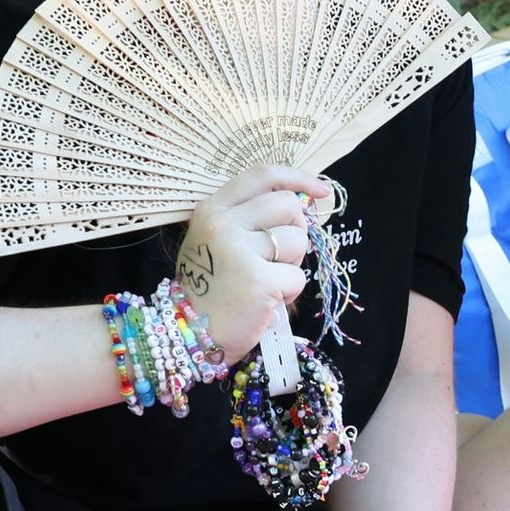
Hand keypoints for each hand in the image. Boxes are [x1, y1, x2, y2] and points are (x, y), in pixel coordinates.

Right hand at [174, 162, 323, 360]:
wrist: (188, 334)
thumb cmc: (211, 287)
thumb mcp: (218, 241)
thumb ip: (251, 219)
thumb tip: (303, 204)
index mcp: (212, 209)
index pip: (263, 176)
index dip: (298, 178)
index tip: (321, 190)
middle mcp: (223, 223)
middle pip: (288, 205)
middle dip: (295, 230)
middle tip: (278, 256)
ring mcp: (239, 250)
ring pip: (298, 240)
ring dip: (291, 264)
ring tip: (265, 281)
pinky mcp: (258, 280)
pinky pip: (298, 277)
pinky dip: (288, 292)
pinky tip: (265, 301)